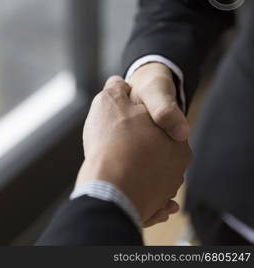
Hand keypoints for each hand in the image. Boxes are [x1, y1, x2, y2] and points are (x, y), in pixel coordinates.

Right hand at [76, 76, 191, 222]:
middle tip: (115, 148)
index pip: (153, 118)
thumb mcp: (109, 100)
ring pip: (154, 174)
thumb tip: (119, 82)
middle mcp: (179, 156)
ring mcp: (171, 182)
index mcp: (172, 128)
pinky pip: (151, 196)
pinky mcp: (159, 204)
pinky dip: (142, 193)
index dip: (132, 118)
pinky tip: (129, 189)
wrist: (109, 187)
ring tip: (119, 170)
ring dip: (141, 172)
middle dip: (139, 147)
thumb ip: (116, 89)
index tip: (117, 123)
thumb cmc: (111, 141)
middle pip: (155, 148)